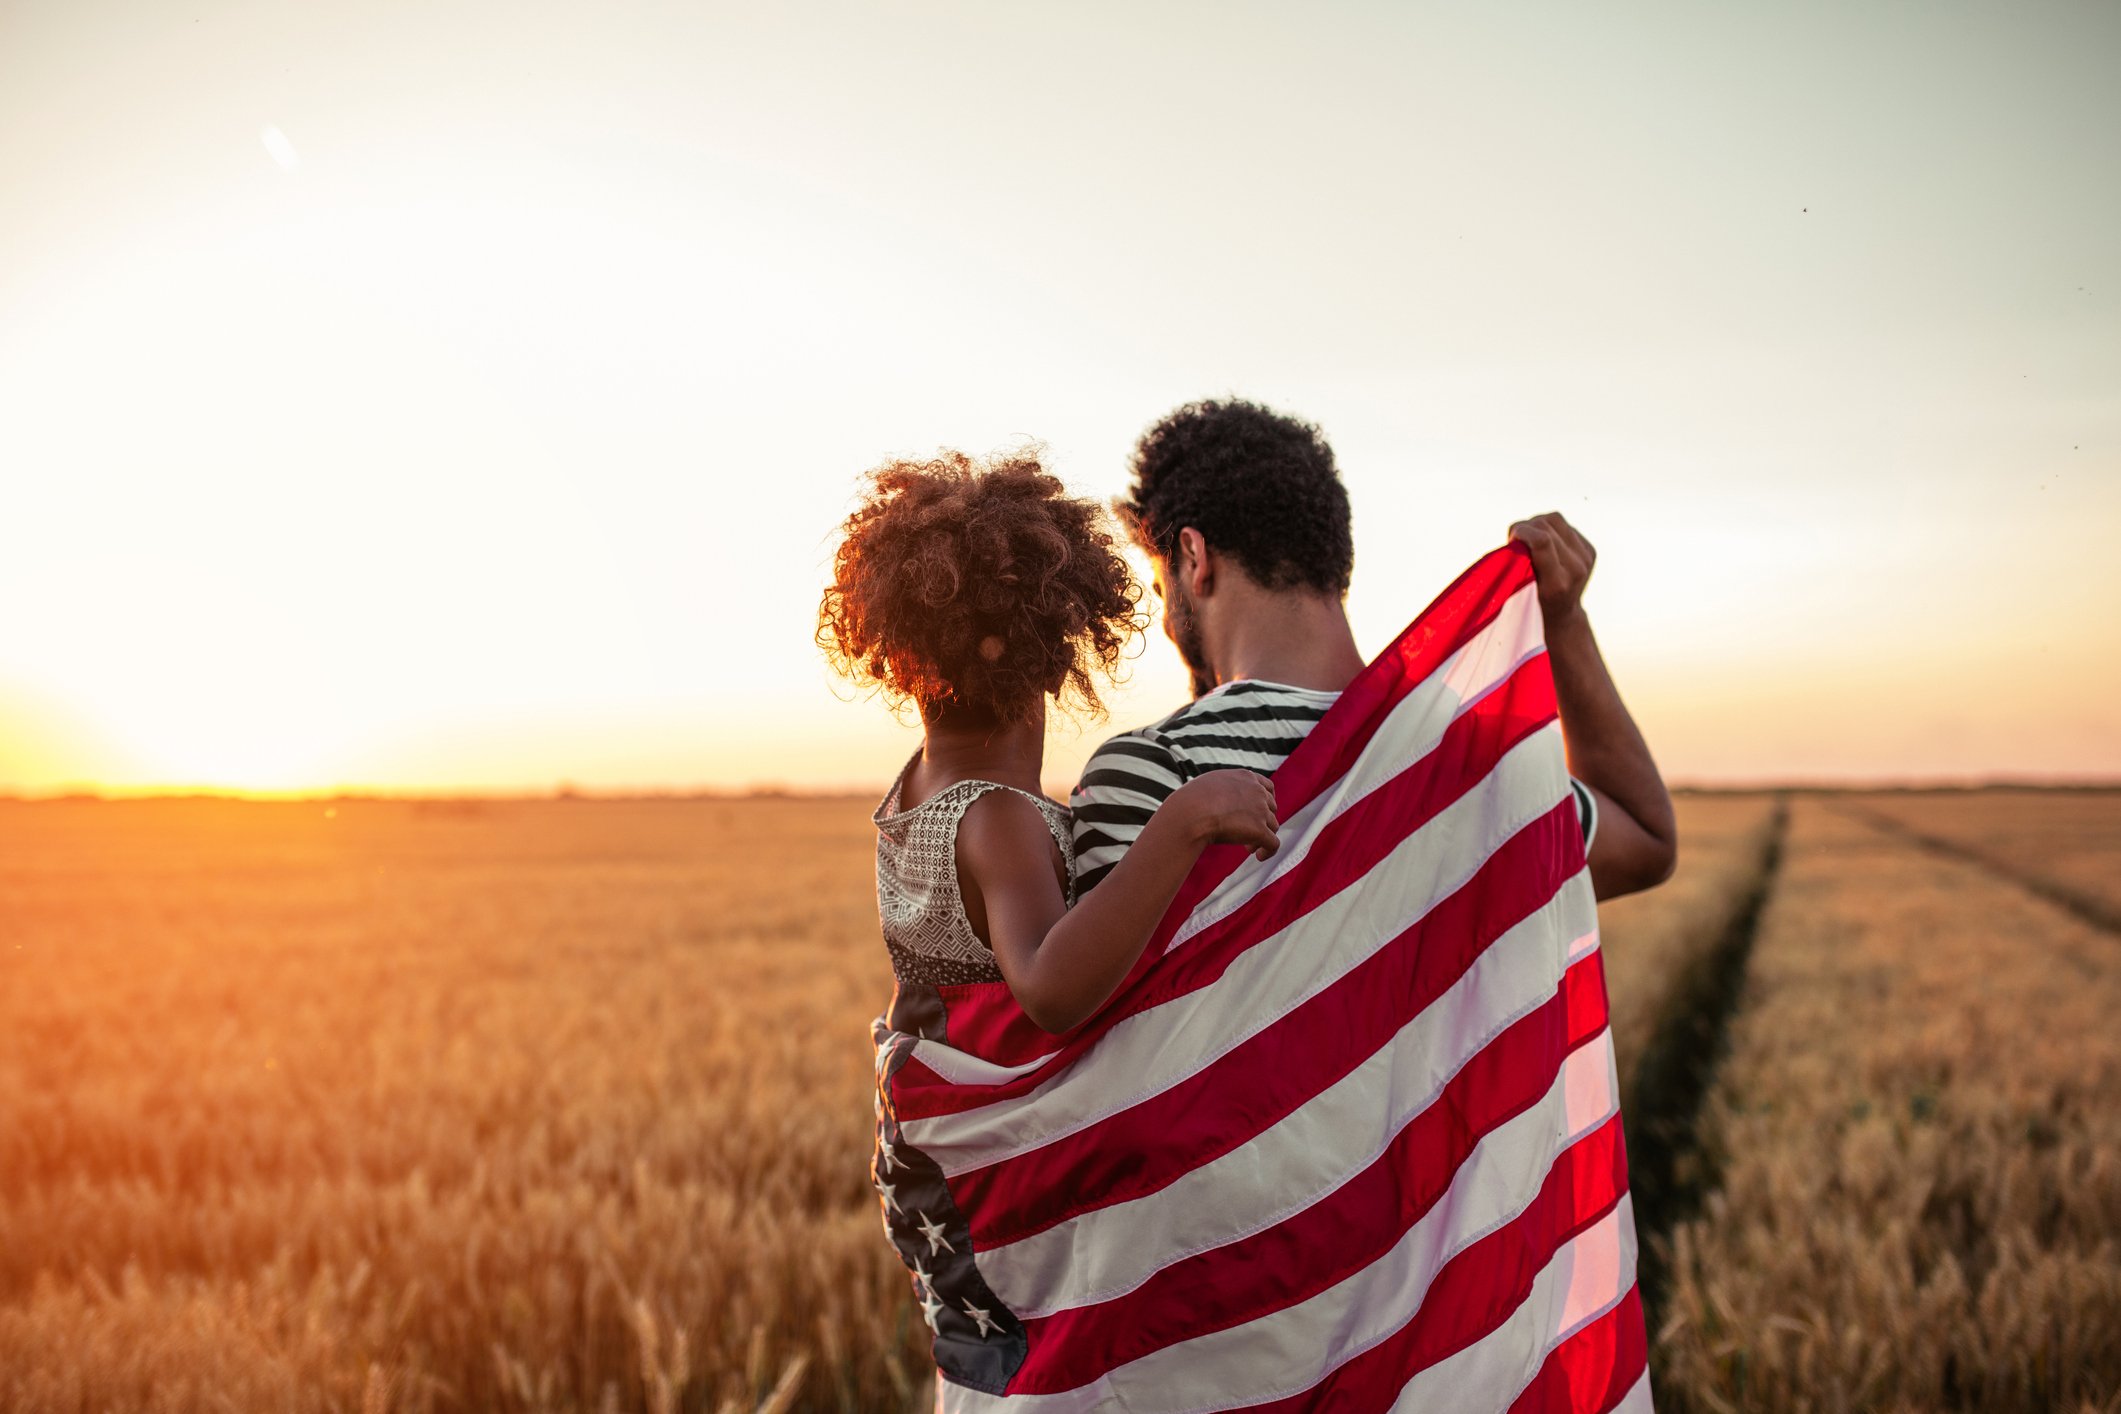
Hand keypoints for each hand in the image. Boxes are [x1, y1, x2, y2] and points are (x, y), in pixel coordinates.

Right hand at [1171, 769, 1280, 860]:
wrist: (1191, 813)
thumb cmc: (1191, 801)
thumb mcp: (1209, 785)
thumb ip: (1223, 790)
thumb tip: (1220, 803)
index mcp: (1245, 777)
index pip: (1267, 788)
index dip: (1265, 803)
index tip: (1258, 813)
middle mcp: (1257, 792)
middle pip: (1271, 809)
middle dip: (1261, 821)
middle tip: (1246, 833)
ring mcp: (1260, 810)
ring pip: (1273, 826)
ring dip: (1262, 837)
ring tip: (1248, 847)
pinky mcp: (1259, 830)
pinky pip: (1273, 844)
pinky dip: (1268, 851)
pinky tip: (1259, 856)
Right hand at [1508, 512, 1595, 629]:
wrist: (1563, 615)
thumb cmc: (1533, 602)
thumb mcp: (1521, 590)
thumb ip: (1519, 563)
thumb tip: (1519, 530)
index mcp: (1558, 582)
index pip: (1542, 541)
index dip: (1523, 530)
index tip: (1511, 536)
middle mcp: (1577, 568)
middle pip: (1547, 526)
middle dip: (1526, 526)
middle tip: (1515, 537)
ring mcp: (1586, 558)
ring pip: (1556, 519)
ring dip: (1537, 523)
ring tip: (1528, 535)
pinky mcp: (1590, 550)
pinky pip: (1565, 526)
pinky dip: (1550, 529)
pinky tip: (1544, 541)